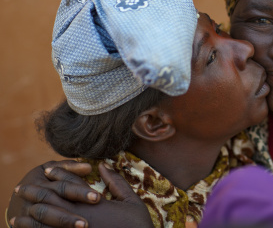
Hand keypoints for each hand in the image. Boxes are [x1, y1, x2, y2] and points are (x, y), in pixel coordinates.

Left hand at [9, 161, 152, 227]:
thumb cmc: (138, 226)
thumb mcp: (132, 202)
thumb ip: (117, 183)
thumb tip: (103, 165)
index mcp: (95, 204)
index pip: (71, 184)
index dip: (59, 174)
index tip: (48, 170)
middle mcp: (81, 217)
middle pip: (52, 200)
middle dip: (36, 192)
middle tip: (22, 188)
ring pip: (46, 221)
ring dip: (30, 214)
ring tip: (20, 211)